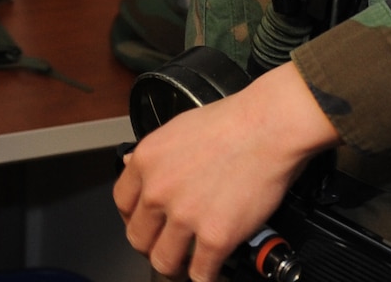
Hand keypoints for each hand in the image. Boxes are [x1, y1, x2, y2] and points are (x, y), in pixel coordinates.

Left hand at [113, 63, 340, 281]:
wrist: (268, 127)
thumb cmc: (232, 123)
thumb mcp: (177, 128)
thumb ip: (155, 155)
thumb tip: (134, 164)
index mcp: (146, 162)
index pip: (122, 204)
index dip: (135, 218)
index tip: (148, 223)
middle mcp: (158, 190)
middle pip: (138, 238)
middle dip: (152, 246)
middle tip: (168, 246)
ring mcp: (184, 216)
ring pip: (163, 261)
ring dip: (175, 267)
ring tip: (187, 265)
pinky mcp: (215, 236)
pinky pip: (200, 273)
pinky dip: (206, 275)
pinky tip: (213, 269)